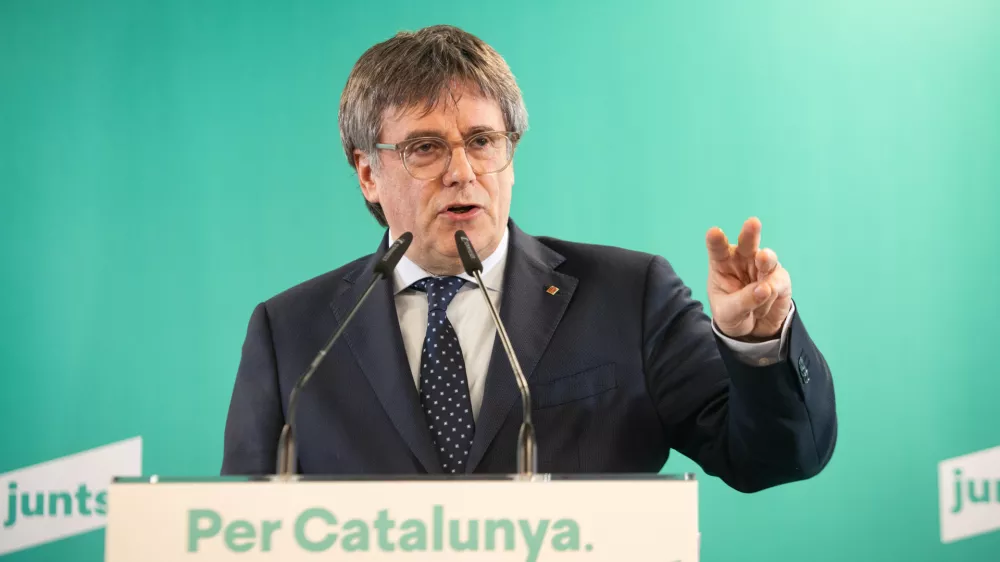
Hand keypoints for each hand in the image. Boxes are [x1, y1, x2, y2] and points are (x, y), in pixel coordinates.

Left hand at [705, 217, 791, 339]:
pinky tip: (767, 296)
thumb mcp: (728, 313)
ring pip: (767, 259)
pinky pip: (778, 281)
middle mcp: (743, 261)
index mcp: (723, 264)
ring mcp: (763, 267)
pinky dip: (773, 290)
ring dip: (765, 260)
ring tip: (762, 259)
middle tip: (753, 223)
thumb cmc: (732, 314)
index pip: (718, 250)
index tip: (714, 232)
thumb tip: (763, 289)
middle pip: (747, 244)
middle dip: (750, 233)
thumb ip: (742, 301)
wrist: (752, 330)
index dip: (716, 241)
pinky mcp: (780, 278)